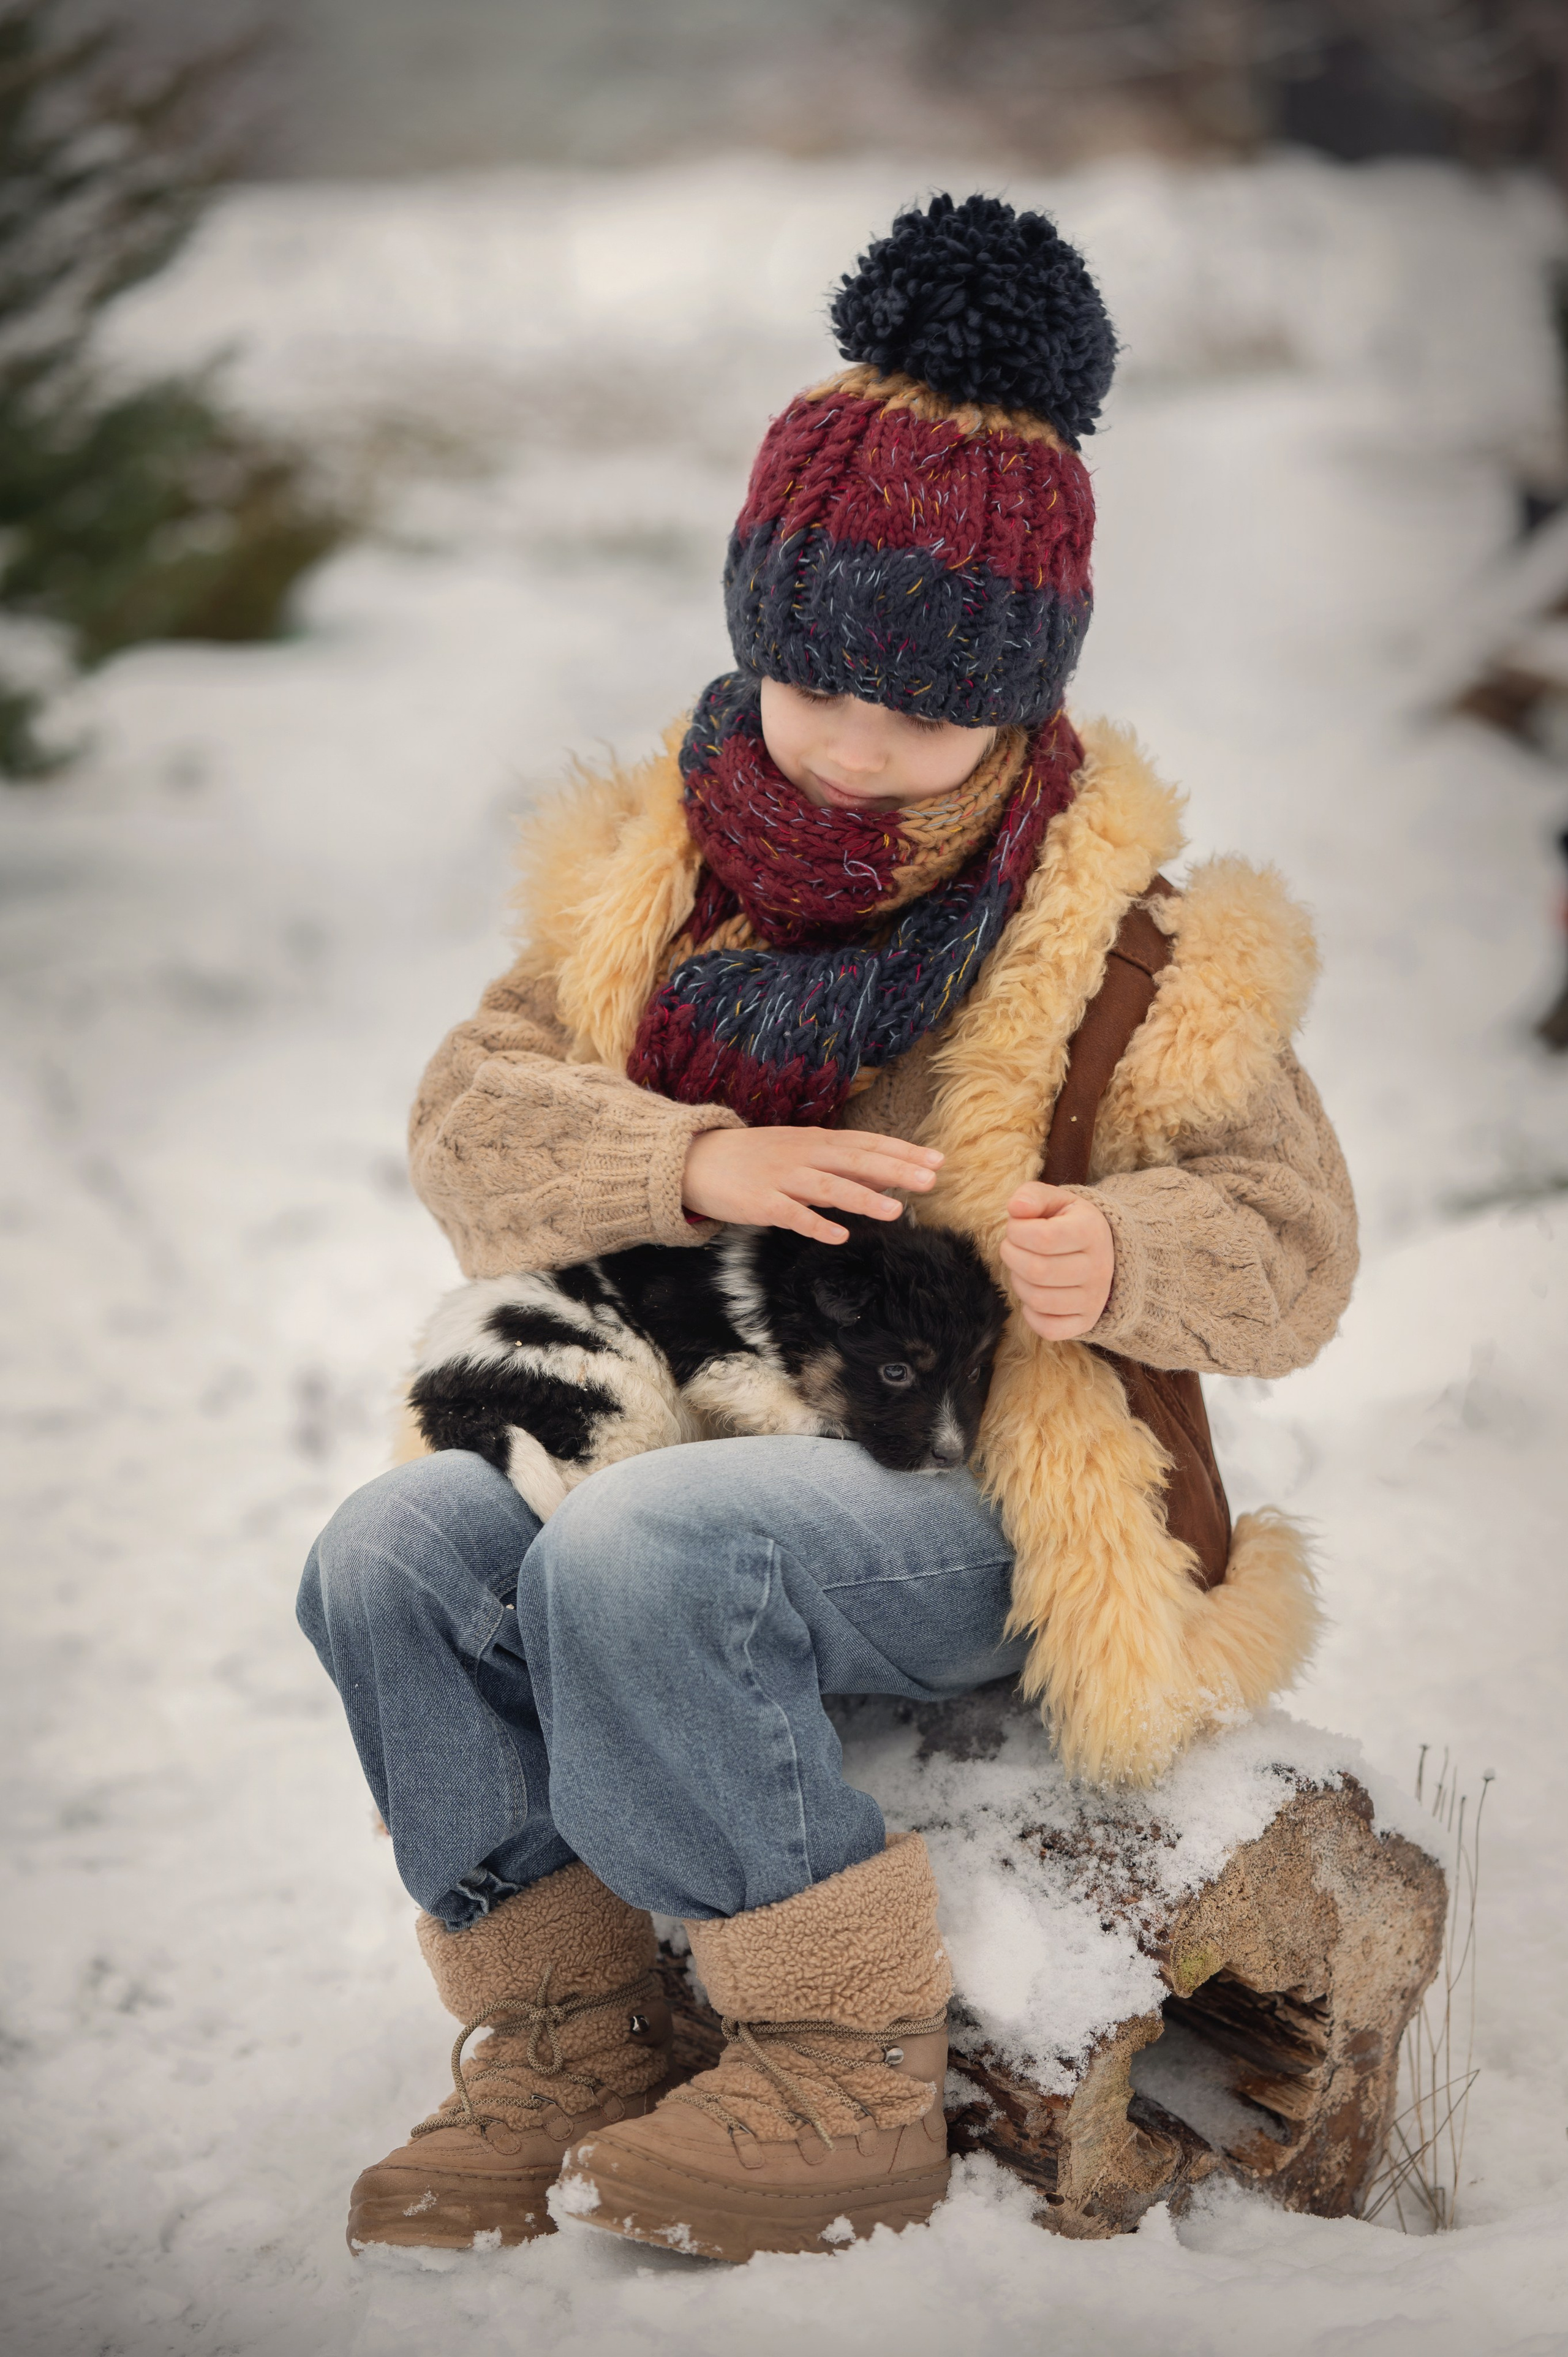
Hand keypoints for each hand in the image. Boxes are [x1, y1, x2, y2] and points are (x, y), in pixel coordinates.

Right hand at [681, 1126, 943, 1245]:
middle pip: (855, 1160)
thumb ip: (842, 1165)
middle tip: (931, 1180)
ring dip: (862, 1197)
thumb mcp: (801, 1153)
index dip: (902, 1151)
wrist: (696, 1160)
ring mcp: (780, 1178)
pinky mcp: (759, 1202)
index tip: (937, 1160)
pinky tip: (838, 1236)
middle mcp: (802, 1155)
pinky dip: (815, 1224)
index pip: (867, 1143)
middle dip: (895, 1169)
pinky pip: (791, 1215)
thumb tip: (889, 1173)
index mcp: (815, 1141)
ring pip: (828, 1187)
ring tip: (896, 1210)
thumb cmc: (755, 1159)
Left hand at [1000, 1183, 1114, 1339]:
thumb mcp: (1056, 1200)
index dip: (1017, 1232)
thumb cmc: (1069, 1223)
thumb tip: (1015, 1208)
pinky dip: (1031, 1316)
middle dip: (1012, 1257)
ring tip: (1022, 1268)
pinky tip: (1033, 1294)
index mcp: (1091, 1231)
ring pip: (1039, 1301)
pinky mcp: (1086, 1322)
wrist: (1105, 1252)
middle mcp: (1099, 1268)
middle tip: (1013, 1248)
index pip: (1043, 1238)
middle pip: (1038, 1271)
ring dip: (1018, 1283)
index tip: (1015, 1228)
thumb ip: (1032, 1195)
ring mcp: (1094, 1299)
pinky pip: (1049, 1329)